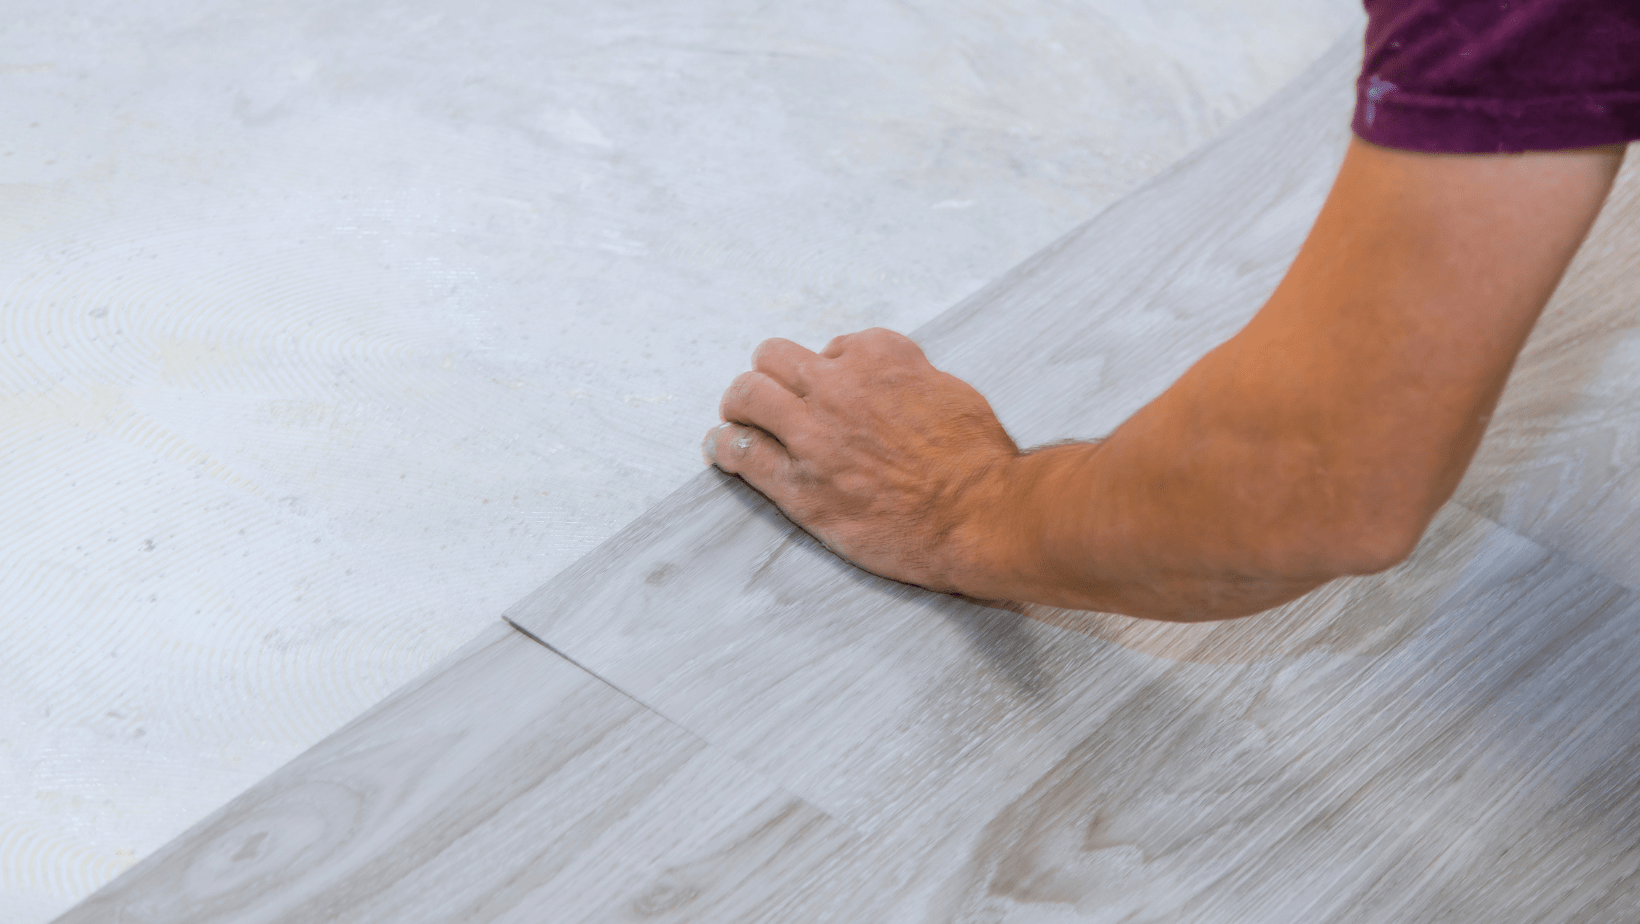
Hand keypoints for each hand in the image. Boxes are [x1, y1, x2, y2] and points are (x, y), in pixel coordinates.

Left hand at [703, 328, 1020, 592]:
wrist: (981, 517)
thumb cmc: (979, 462)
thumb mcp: (953, 393)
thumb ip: (913, 379)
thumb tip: (896, 384)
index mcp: (881, 357)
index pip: (835, 347)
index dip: (831, 371)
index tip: (833, 392)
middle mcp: (839, 387)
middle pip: (774, 358)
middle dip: (771, 375)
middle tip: (769, 398)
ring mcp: (814, 436)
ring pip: (747, 395)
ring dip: (739, 405)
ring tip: (738, 419)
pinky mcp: (799, 486)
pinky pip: (741, 452)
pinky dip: (724, 447)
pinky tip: (720, 449)